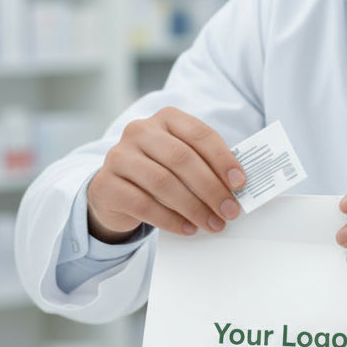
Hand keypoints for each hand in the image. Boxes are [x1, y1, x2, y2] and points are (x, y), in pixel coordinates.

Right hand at [86, 108, 245, 241]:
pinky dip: (170, 220)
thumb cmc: (160, 171)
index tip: (239, 183)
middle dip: (211, 188)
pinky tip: (187, 228)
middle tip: (229, 210)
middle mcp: (140, 131)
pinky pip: (143, 204)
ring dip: (194, 207)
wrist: (116, 190)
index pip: (199, 134)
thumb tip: (237, 187)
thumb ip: (207, 165)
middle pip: (182, 158)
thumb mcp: (183, 161)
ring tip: (212, 223)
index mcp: (166, 118)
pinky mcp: (106, 184)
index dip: (222, 159)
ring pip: (163, 182)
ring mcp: (119, 156)